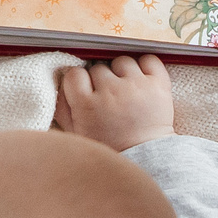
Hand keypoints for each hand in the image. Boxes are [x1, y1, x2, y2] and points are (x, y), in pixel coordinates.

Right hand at [54, 54, 174, 150]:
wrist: (147, 157)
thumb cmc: (110, 146)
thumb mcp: (76, 133)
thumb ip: (63, 107)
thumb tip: (59, 81)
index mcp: (87, 105)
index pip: (74, 74)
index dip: (80, 82)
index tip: (86, 91)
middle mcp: (111, 92)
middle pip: (99, 67)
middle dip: (102, 80)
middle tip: (109, 97)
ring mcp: (136, 86)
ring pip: (122, 61)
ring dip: (122, 73)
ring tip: (126, 90)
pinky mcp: (158, 84)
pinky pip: (149, 59)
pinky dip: (145, 66)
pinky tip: (141, 80)